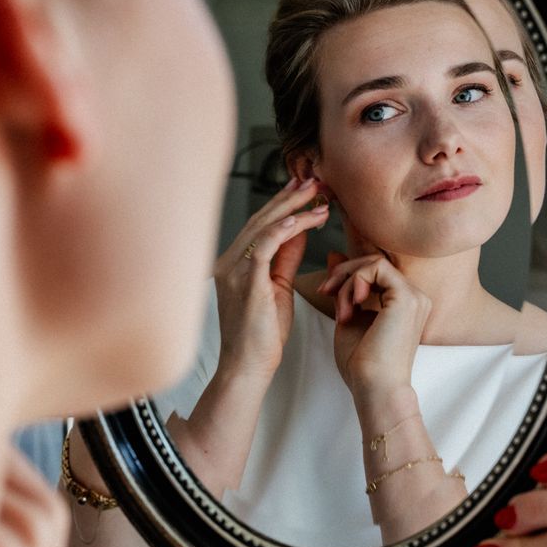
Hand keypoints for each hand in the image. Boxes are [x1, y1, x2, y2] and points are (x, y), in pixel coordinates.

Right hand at [213, 176, 331, 379]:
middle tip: (314, 179)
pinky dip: (283, 229)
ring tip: (317, 193)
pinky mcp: (245, 282)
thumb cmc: (261, 336)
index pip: (260, 224)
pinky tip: (301, 218)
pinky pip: (263, 246)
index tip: (304, 188)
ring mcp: (234, 271)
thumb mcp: (278, 288)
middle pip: (260, 219)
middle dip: (288, 197)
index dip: (282, 204)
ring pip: (263, 226)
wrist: (246, 367)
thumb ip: (286, 258)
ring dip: (291, 207)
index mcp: (236, 263)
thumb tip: (299, 231)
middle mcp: (230, 262)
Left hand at [317, 224, 431, 401]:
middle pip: (374, 261)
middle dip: (343, 272)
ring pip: (374, 262)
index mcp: (403, 302)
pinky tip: (351, 306)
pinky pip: (376, 268)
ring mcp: (414, 296)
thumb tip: (334, 254)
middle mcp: (414, 297)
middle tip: (325, 291)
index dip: (348, 273)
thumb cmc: (362, 363)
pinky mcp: (407, 297)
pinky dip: (355, 282)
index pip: (375, 270)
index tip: (326, 291)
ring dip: (347, 281)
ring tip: (341, 310)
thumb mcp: (348, 315)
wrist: (375, 388)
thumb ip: (345, 286)